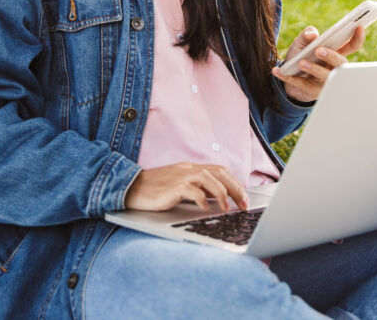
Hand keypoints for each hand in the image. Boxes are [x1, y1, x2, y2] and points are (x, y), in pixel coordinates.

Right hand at [124, 162, 248, 211]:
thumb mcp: (179, 186)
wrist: (131, 187)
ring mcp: (181, 176)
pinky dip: (203, 200)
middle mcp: (188, 169)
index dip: (235, 183)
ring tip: (228, 209)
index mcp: (191, 167)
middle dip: (235, 188)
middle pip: (220, 173)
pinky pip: (193, 191)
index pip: (220, 171)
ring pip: (210, 179)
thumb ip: (197, 188)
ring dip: (223, 194)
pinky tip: (207, 209)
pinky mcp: (173, 187)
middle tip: (244, 204)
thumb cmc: (155, 190)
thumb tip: (218, 199)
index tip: (245, 197)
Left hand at [271, 25, 365, 103]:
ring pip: (326, 77)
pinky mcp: (313, 92)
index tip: (359, 27)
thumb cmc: (299, 56)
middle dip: (331, 56)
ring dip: (314, 69)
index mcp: (335, 53)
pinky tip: (278, 71)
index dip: (357, 38)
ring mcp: (326, 82)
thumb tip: (313, 34)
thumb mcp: (300, 43)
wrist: (288, 76)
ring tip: (301, 63)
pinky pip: (304, 85)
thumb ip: (306, 35)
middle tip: (318, 50)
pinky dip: (290, 78)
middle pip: (341, 64)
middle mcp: (334, 68)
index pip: (351, 46)